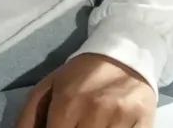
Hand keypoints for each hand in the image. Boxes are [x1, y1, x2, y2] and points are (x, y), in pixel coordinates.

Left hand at [14, 53, 154, 127]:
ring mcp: (122, 116)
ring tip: (92, 124)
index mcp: (68, 102)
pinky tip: (110, 127)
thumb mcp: (49, 87)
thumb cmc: (83, 74)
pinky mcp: (144, 119)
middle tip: (77, 124)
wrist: (126, 52)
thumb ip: (29, 117)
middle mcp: (95, 109)